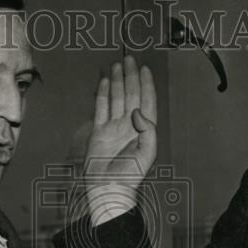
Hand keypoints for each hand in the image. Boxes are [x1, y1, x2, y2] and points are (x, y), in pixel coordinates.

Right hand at [84, 55, 156, 223]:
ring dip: (118, 81)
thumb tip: (138, 111)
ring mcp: (113, 127)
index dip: (146, 85)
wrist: (108, 189)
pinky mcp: (99, 131)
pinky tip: (105, 82)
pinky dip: (103, 94)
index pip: (146, 101)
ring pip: (116, 98)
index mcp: (143, 130)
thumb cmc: (129, 176)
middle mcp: (129, 125)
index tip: (145, 69)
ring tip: (117, 65)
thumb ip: (148, 131)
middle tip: (129, 59)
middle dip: (131, 76)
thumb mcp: (147, 154)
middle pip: (131, 95)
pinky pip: (101, 108)